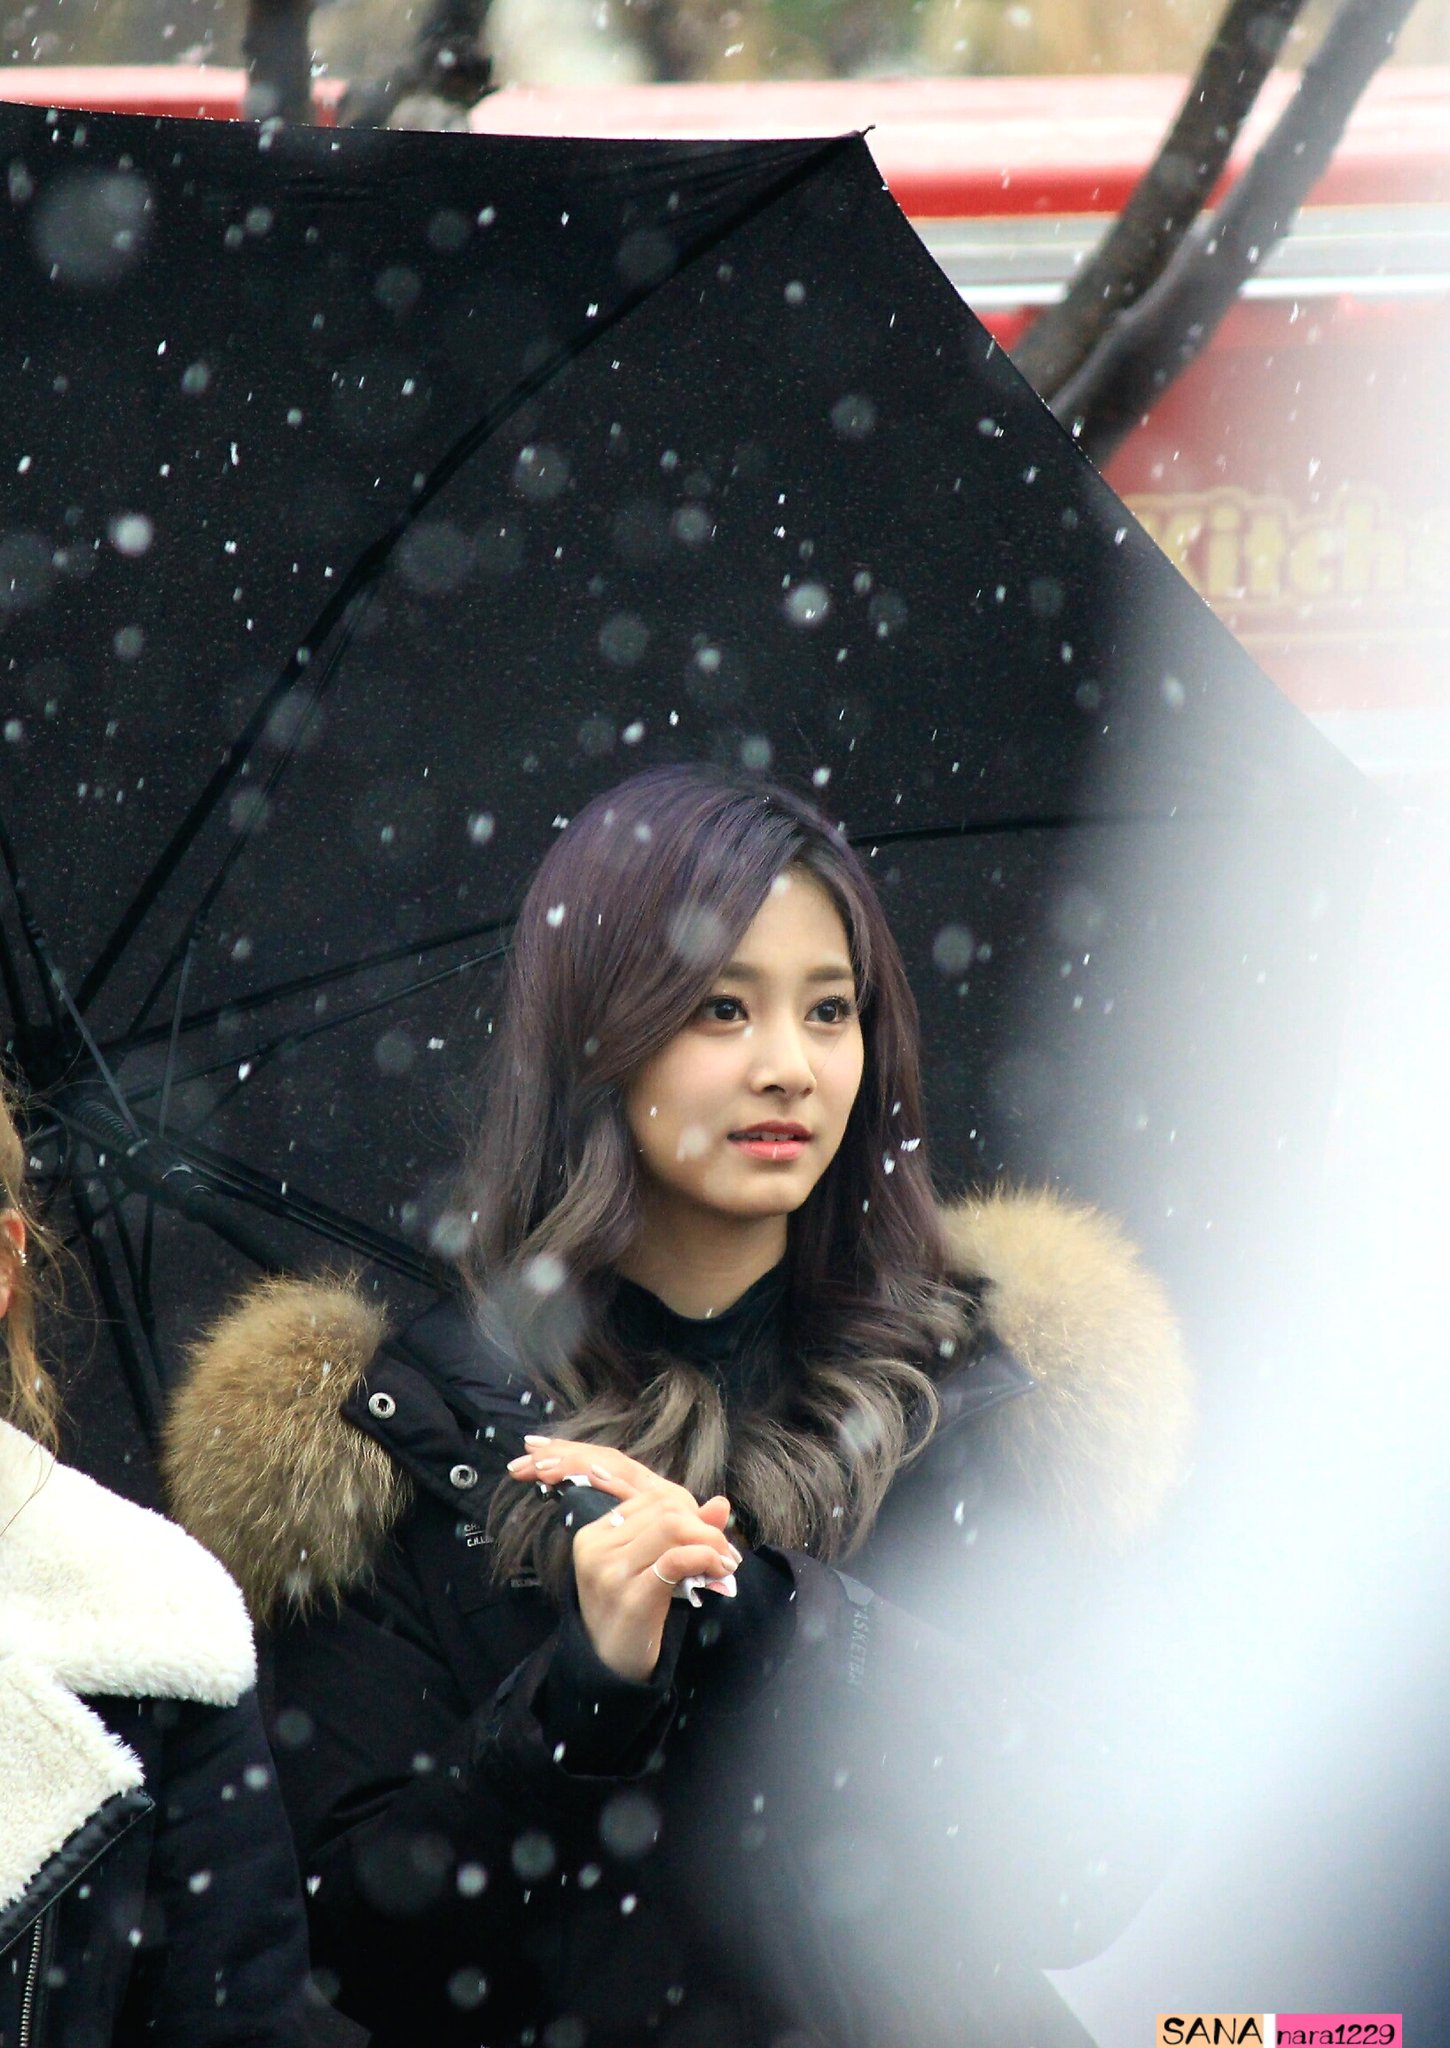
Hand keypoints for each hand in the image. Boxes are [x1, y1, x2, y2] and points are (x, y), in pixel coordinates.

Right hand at [506, 1437, 740, 1682]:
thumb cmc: (630, 1612)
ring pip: (672, 1527)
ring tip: (725, 1561)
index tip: (709, 1534)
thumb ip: (681, 1532)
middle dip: (703, 1526)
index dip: (690, 1510)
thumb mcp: (650, 1565)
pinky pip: (676, 1559)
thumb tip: (721, 1503)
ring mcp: (609, 1571)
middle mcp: (596, 1547)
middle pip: (665, 1510)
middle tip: (725, 1550)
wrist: (611, 1667)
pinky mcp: (630, 1596)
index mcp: (594, 1533)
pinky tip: (719, 1571)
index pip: (653, 1498)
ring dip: (710, 1541)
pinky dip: (705, 1557)